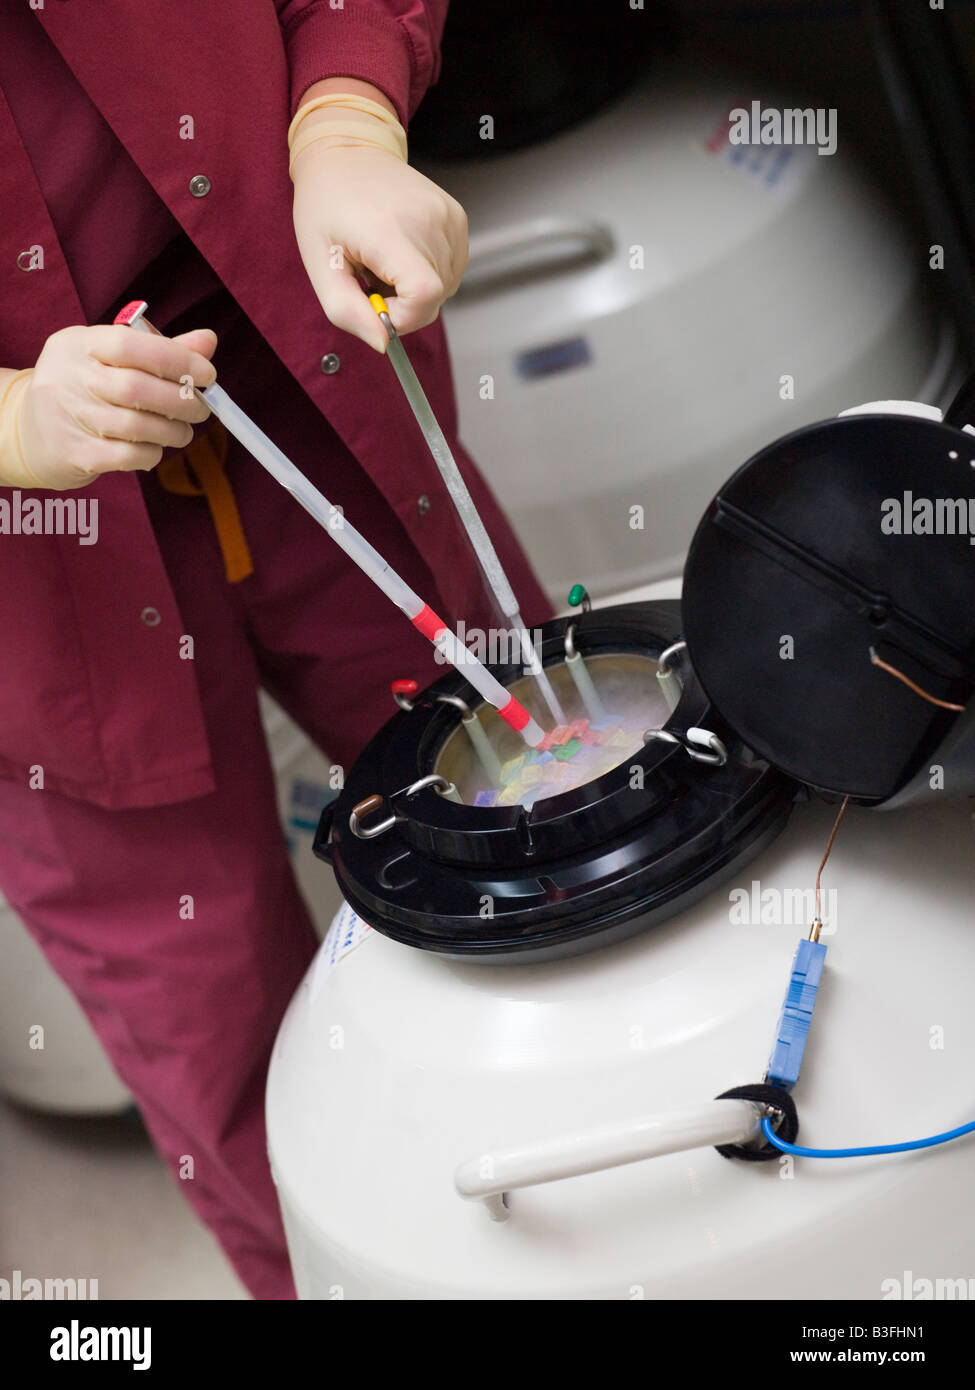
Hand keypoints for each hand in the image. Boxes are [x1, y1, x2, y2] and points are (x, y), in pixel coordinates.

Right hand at [15, 324, 216, 490]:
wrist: (30, 430)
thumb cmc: (85, 388)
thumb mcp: (112, 358)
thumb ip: (159, 350)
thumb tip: (207, 342)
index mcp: (78, 343)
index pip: (130, 344)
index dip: (177, 358)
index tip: (208, 373)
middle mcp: (67, 376)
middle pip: (136, 388)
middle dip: (181, 400)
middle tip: (199, 409)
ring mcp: (67, 416)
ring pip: (136, 425)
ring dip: (172, 431)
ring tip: (181, 432)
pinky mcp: (74, 452)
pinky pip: (128, 455)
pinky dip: (152, 453)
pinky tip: (155, 448)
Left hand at [291, 141, 468, 351]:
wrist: (347, 152)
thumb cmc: (327, 206)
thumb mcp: (320, 265)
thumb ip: (348, 312)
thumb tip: (384, 343)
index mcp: (388, 231)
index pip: (424, 296)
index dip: (404, 317)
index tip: (378, 303)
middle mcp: (427, 221)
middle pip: (434, 299)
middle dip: (403, 303)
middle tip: (372, 275)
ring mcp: (447, 217)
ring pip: (445, 287)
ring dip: (415, 287)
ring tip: (386, 258)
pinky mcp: (457, 217)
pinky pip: (452, 268)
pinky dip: (429, 271)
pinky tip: (404, 249)